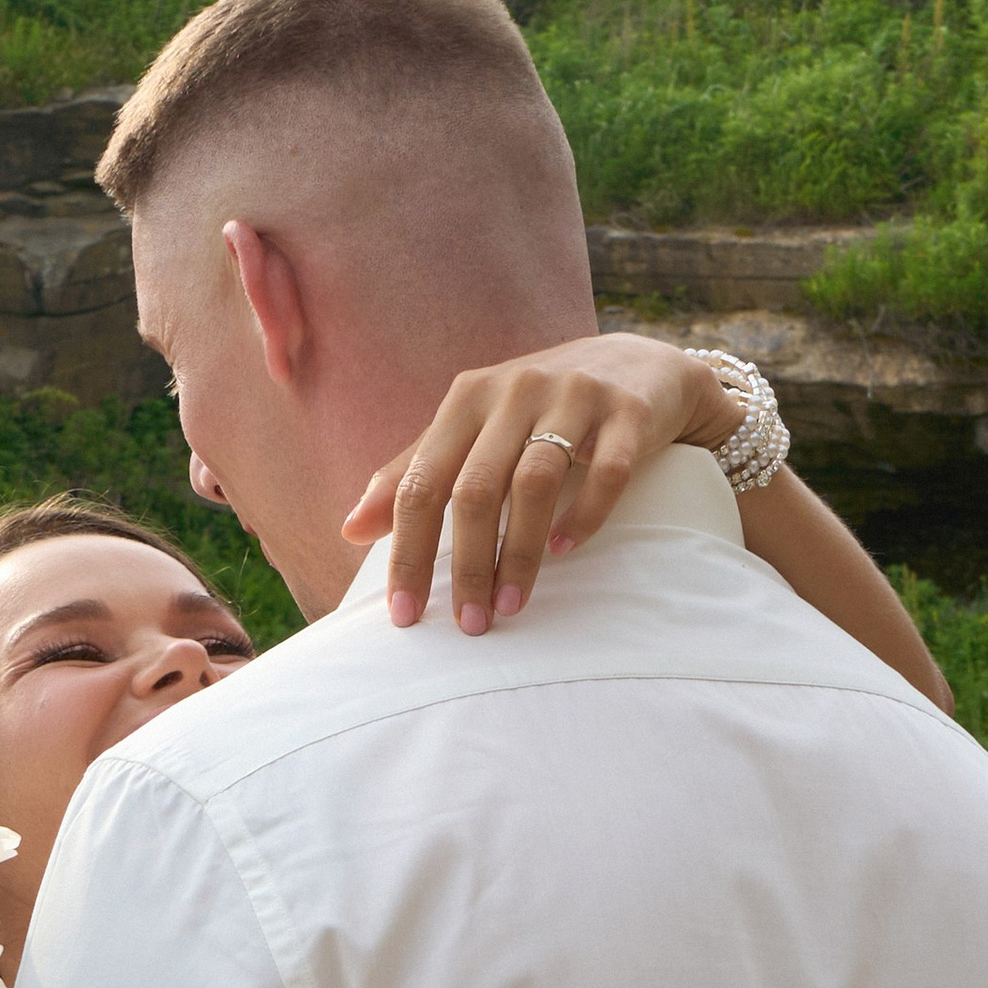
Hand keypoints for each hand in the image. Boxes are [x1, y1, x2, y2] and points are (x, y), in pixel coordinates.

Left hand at [344, 331, 743, 631]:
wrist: (637, 365)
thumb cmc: (538, 410)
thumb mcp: (472, 429)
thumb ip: (414, 473)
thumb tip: (351, 530)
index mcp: (468, 398)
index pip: (423, 483)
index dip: (408, 552)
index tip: (404, 613)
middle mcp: (516, 390)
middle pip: (476, 488)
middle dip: (468, 565)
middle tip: (470, 623)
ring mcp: (575, 396)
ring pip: (536, 482)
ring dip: (520, 553)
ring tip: (510, 604)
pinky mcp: (628, 413)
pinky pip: (607, 471)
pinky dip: (583, 516)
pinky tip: (565, 549)